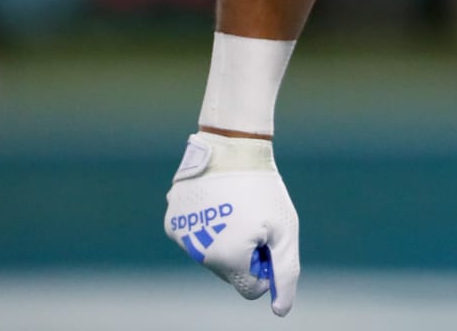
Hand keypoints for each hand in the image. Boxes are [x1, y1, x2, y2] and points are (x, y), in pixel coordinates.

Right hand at [164, 132, 300, 315]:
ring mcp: (180, 237)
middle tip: (253, 217)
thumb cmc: (264, 188)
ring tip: (233, 206)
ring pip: (210, 254)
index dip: (265, 264)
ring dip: (224, 239)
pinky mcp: (171, 221)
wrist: (232, 145)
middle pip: (230, 272)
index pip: (251, 287)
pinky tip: (215, 201)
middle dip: (244, 252)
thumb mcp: (285, 230)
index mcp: (228, 260)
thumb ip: (285, 273)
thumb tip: (280, 310)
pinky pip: (194, 236)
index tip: (268, 238)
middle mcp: (198, 254)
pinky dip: (206, 226)